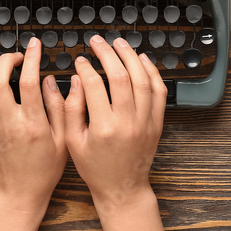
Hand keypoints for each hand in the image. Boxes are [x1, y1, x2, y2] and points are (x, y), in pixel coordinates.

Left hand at [0, 37, 67, 212]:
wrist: (19, 193)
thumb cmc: (44, 170)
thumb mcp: (64, 140)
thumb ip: (60, 108)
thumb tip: (50, 81)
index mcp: (32, 125)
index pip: (28, 83)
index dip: (31, 59)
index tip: (35, 47)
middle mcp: (9, 124)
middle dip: (5, 60)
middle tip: (17, 56)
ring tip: (4, 67)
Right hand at [63, 35, 167, 209]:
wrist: (122, 188)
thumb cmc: (95, 168)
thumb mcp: (72, 142)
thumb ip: (71, 110)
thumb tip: (76, 81)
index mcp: (104, 128)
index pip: (95, 85)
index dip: (86, 67)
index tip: (80, 60)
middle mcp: (128, 122)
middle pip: (121, 76)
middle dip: (108, 54)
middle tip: (98, 42)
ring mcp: (146, 122)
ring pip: (142, 80)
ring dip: (131, 57)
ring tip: (119, 43)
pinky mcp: (156, 123)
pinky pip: (159, 91)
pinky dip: (152, 72)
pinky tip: (141, 60)